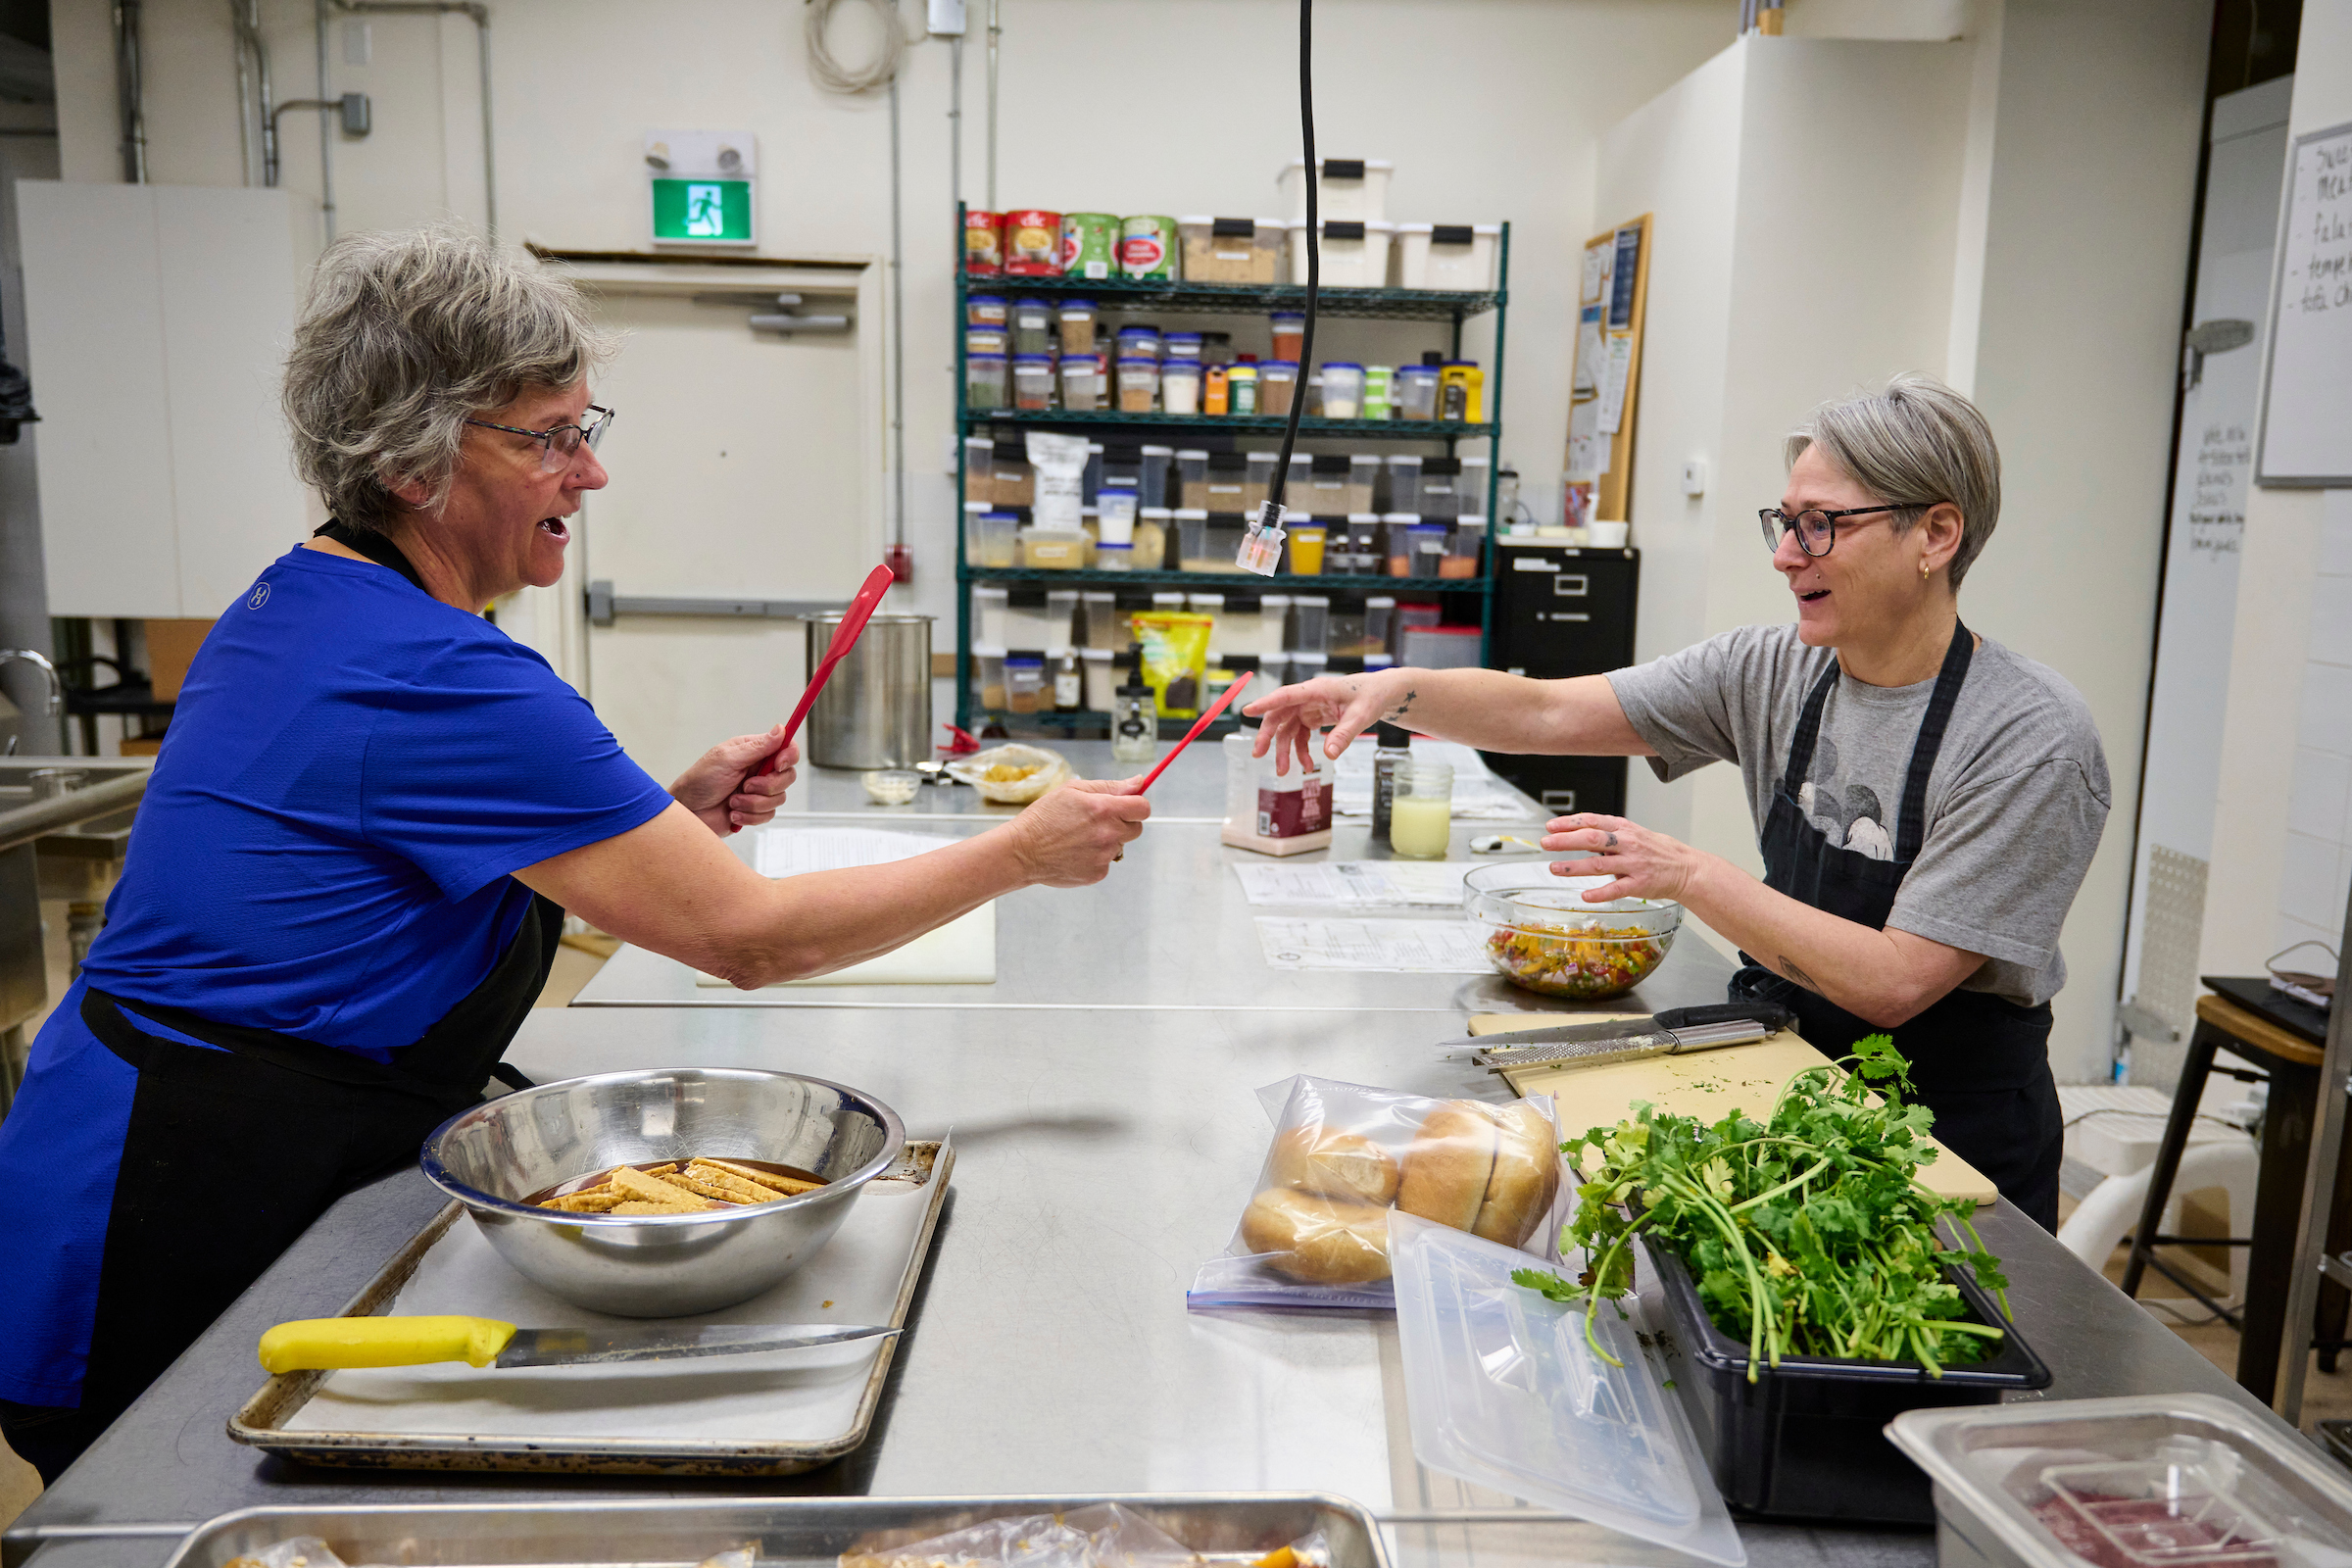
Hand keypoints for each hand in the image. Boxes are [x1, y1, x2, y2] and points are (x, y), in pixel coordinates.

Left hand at [670, 725, 798, 835]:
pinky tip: (733, 813)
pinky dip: (749, 816)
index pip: (785, 748)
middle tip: (746, 786)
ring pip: (778, 798)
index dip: (789, 756)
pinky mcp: (754, 810)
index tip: (778, 764)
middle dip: (767, 786)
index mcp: (753, 751)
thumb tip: (780, 730)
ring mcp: (757, 791)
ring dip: (753, 803)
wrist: (688, 812)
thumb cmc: (700, 781)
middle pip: (787, 776)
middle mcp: (758, 770)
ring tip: (733, 801)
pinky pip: (768, 815)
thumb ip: (757, 747)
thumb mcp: (727, 759)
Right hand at [1004, 776, 1150, 885]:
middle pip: (1136, 828)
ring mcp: (1104, 856)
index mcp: (1104, 809)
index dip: (1137, 805)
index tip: (1127, 805)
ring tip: (1079, 837)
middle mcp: (1108, 834)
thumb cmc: (1043, 817)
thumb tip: (1138, 782)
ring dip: (1107, 840)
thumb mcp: (1073, 790)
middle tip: (1096, 821)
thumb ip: (1110, 786)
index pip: (1143, 808)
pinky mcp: (1097, 873)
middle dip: (1122, 823)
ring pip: (1120, 846)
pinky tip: (1075, 851)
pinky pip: (1106, 862)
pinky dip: (1095, 857)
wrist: (1022, 851)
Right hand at [1241, 666, 1415, 774]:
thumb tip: (1329, 755)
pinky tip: (1308, 765)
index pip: (1285, 695)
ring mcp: (1308, 708)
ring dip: (1284, 750)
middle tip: (1258, 754)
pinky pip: (1300, 736)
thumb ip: (1344, 735)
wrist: (1379, 694)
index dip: (1265, 703)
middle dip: (1267, 736)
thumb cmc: (1370, 697)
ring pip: (1287, 730)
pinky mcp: (1313, 718)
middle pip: (1279, 715)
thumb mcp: (1361, 716)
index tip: (1247, 711)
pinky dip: (1301, 751)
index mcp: (1316, 690)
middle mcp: (1307, 698)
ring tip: (1283, 771)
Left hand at [1539, 813, 1711, 903]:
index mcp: (1624, 829)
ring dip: (1574, 867)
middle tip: (1546, 843)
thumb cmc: (1656, 851)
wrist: (1686, 868)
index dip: (1570, 823)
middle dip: (1566, 840)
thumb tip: (1577, 834)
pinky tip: (1584, 896)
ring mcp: (1633, 864)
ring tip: (1555, 868)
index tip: (1550, 826)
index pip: (1593, 821)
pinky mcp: (1639, 884)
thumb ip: (1607, 834)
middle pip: (1592, 839)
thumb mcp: (1632, 833)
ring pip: (1599, 864)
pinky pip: (1616, 889)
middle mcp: (1628, 843)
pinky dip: (1599, 893)